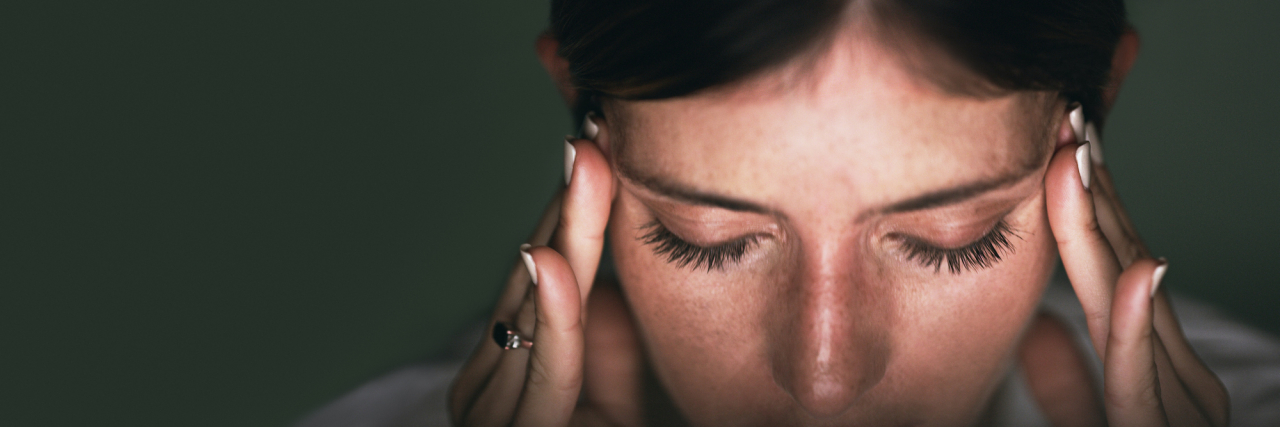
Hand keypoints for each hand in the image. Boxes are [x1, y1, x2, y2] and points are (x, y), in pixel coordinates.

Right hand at [448, 134, 624, 426]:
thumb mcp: (612, 392)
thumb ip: (605, 340)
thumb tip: (604, 279)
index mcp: (501, 370)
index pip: (538, 277)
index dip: (569, 212)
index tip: (598, 146)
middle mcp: (485, 387)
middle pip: (534, 280)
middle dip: (568, 205)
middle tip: (592, 135)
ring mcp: (489, 414)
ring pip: (538, 313)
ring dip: (568, 235)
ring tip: (587, 166)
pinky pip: (548, 370)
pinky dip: (555, 315)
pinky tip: (552, 259)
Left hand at [1046, 140, 1229, 425]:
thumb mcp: (1096, 424)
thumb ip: (1066, 384)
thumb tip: (1037, 330)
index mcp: (1156, 373)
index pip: (1119, 278)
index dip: (1094, 210)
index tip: (1069, 147)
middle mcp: (1176, 381)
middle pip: (1128, 272)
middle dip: (1096, 196)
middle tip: (1071, 124)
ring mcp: (1179, 409)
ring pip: (1133, 309)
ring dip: (1108, 233)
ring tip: (1080, 163)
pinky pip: (1137, 379)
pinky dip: (1136, 323)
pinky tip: (1139, 271)